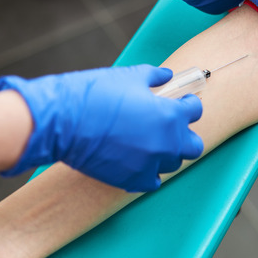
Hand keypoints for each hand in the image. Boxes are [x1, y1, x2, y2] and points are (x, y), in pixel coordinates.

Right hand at [0, 65, 203, 191]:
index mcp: (169, 115)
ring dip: (166, 152)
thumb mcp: (129, 77)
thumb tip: (167, 76)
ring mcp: (151, 164)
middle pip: (193, 146)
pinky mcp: (133, 180)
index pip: (195, 111)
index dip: (188, 104)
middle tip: (170, 127)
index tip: (181, 102)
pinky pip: (153, 181)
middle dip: (185, 135)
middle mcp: (166, 143)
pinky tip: (139, 161)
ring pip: (173, 163)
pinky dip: (149, 172)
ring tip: (149, 142)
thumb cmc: (95, 95)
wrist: (63, 122)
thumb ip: (154, 77)